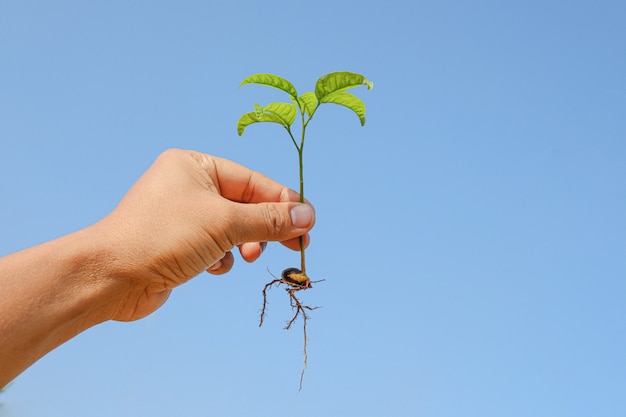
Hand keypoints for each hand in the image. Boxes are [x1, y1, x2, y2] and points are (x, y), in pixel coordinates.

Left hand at [96, 149, 314, 321]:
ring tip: (244, 257)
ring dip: (243, 244)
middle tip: (296, 246)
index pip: (253, 181)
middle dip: (267, 227)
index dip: (284, 202)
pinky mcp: (178, 244)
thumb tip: (308, 215)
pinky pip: (215, 246)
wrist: (110, 277)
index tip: (309, 224)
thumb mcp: (225, 223)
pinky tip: (212, 267)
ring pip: (232, 228)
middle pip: (246, 205)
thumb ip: (269, 219)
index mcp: (196, 165)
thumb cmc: (164, 237)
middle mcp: (188, 186)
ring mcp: (182, 216)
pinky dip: (221, 258)